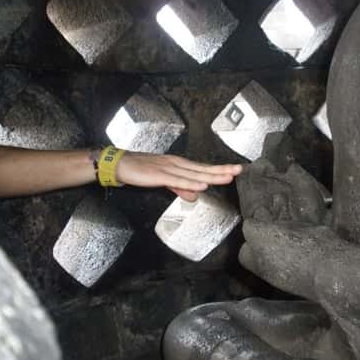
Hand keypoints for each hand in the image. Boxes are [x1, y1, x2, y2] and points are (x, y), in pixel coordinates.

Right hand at [116, 152, 241, 201]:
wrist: (120, 164)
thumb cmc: (141, 171)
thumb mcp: (165, 181)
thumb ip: (180, 188)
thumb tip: (196, 195)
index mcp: (179, 165)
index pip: (203, 168)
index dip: (219, 170)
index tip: (234, 170)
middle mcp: (177, 164)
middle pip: (203, 169)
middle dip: (222, 170)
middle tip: (239, 170)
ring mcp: (169, 168)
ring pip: (194, 173)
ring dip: (211, 175)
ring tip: (227, 177)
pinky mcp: (159, 175)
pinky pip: (178, 180)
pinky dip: (191, 183)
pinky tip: (202, 184)